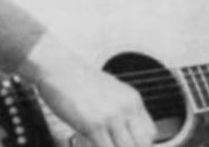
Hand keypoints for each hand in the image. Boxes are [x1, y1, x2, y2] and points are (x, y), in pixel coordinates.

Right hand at [17, 33, 155, 146]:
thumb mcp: (110, 91)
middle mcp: (126, 108)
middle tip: (115, 144)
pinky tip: (91, 143)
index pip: (150, 132)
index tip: (130, 144)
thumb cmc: (78, 79)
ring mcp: (111, 117)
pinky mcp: (93, 125)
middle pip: (142, 144)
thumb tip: (125, 130)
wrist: (58, 68)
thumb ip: (121, 109)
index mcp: (132, 99)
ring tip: (103, 143)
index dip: (141, 144)